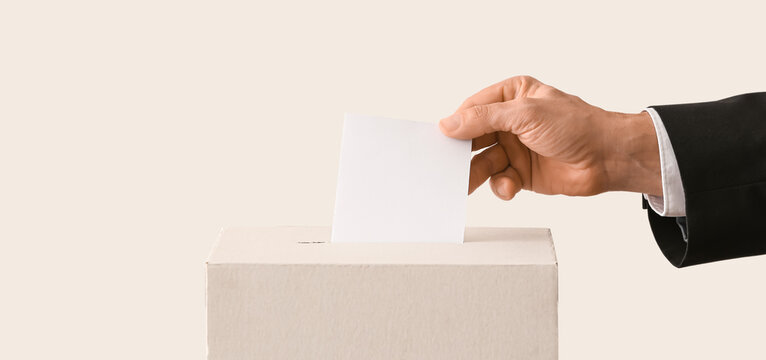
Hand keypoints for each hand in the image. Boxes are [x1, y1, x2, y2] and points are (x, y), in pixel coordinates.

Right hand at [439, 76, 661, 199]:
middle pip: (474, 138)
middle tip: (446, 166)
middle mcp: (511, 121)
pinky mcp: (522, 173)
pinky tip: (509, 186)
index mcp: (511, 96)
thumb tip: (450, 122)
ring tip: (465, 184)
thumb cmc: (577, 126)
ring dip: (475, 174)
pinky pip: (499, 180)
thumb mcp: (526, 114)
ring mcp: (516, 147)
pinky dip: (501, 186)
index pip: (473, 109)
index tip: (440, 138)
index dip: (456, 124)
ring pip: (483, 162)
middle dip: (462, 153)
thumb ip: (484, 118)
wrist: (608, 158)